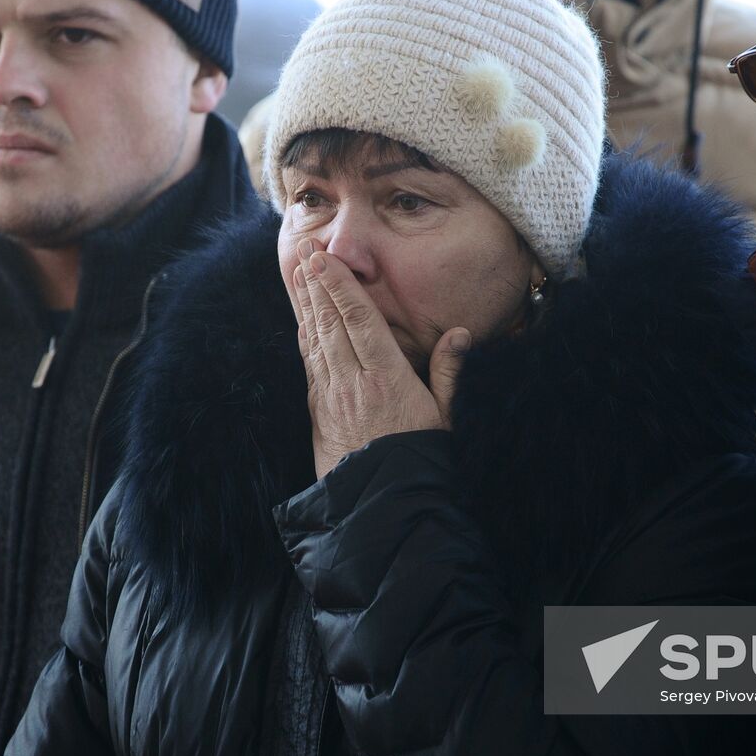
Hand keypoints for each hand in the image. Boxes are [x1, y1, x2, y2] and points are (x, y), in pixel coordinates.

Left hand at [291, 240, 468, 479]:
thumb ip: (450, 373)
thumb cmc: (422, 460)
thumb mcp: (447, 417)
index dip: (340, 287)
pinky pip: (310, 366)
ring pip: (315, 341)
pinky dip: (304, 339)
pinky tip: (301, 323)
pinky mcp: (320, 414)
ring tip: (296, 273)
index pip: (360, 320)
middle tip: (302, 249)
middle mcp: (354, 383)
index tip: (324, 259)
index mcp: (388, 378)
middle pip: (331, 323)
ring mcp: (333, 398)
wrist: (386, 506)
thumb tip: (459, 334)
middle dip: (316, 284)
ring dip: (304, 305)